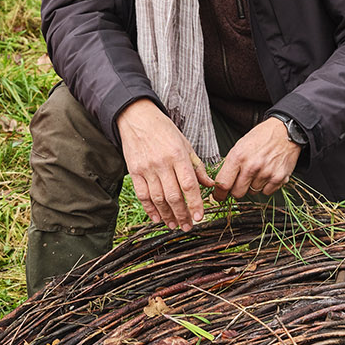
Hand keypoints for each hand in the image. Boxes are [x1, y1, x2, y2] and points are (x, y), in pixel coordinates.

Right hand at [116, 99, 211, 229]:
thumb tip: (210, 185)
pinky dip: (150, 209)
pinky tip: (157, 218)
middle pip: (173, 196)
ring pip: (158, 198)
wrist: (137, 118)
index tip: (200, 217)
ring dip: (167, 215)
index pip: (189, 185)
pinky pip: (142, 195)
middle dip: (182, 214)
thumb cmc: (164, 130)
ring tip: (174, 225)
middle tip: (188, 226)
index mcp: (178, 155)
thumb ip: (197, 166)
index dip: (195, 203)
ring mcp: (147, 168)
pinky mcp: (134, 172)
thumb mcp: (185, 144)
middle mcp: (162, 163)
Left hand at [213, 116, 301, 198]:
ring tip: (258, 171)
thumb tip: (222, 183)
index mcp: (238, 157)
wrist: (285, 131)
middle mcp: (251, 166)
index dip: (219, 193)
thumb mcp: (240, 145)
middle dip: (236, 190)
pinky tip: (267, 174)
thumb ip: (231, 164)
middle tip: (240, 182)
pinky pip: (266, 192)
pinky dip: (266, 186)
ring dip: (253, 186)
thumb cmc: (262, 137)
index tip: (219, 196)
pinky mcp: (279, 178)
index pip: (223, 184)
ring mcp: (266, 173)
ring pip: (252, 192)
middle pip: (237, 193)